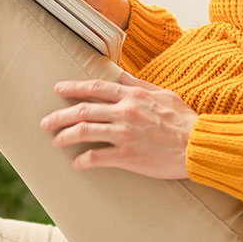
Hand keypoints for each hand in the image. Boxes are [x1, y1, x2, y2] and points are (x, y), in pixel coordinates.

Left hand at [39, 72, 197, 179]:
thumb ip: (139, 86)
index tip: (58, 89)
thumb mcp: (164, 94)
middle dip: (60, 116)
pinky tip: (77, 163)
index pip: (95, 88)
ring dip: (65, 136)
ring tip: (55, 142)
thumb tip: (122, 77)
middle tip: (45, 123)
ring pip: (85, 132)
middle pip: (83, 111)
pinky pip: (97, 157)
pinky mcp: (127, 156)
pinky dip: (83, 160)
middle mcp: (124, 113)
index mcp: (132, 97)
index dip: (73, 88)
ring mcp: (124, 135)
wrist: (197, 145)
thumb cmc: (184, 120)